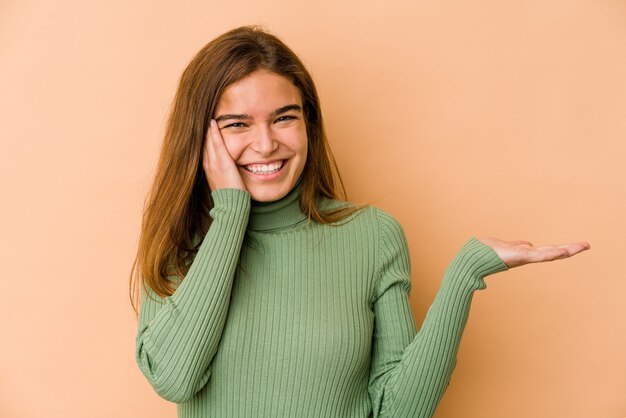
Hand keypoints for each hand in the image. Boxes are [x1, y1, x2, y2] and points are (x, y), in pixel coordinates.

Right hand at [202, 119, 245, 190]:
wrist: (230, 206)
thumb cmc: (230, 196)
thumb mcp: (222, 182)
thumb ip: (222, 172)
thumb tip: (226, 168)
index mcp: (207, 168)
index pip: (204, 148)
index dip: (204, 136)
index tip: (204, 125)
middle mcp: (208, 164)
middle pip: (203, 142)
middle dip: (203, 130)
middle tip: (202, 115)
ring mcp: (214, 163)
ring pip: (208, 141)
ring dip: (207, 128)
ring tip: (207, 115)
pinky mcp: (222, 163)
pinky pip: (217, 144)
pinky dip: (214, 133)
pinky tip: (213, 122)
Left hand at [475, 237, 589, 268]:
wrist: (472, 260)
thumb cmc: (485, 253)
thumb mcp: (506, 245)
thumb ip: (519, 246)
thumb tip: (529, 244)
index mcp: (523, 253)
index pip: (546, 250)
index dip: (560, 249)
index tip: (575, 246)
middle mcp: (526, 256)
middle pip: (551, 252)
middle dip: (569, 249)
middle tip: (587, 245)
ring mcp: (524, 258)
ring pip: (549, 254)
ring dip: (566, 250)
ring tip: (582, 246)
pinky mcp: (520, 257)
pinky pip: (538, 255)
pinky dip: (551, 253)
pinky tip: (563, 250)